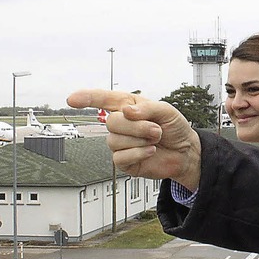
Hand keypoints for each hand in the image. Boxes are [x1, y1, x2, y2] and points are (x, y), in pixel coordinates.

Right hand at [67, 89, 200, 189]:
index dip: (87, 98)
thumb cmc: (175, 128)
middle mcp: (122, 124)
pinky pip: (120, 157)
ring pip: (115, 140)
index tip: (72, 99)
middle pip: (111, 122)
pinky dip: (139, 153)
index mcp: (129, 107)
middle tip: (155, 129)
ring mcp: (121, 143)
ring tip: (155, 140)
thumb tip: (126, 111)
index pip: (104, 100)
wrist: (185, 152)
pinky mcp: (124, 161)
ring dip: (141, 140)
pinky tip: (150, 151)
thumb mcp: (167, 110)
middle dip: (137, 126)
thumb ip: (147, 107)